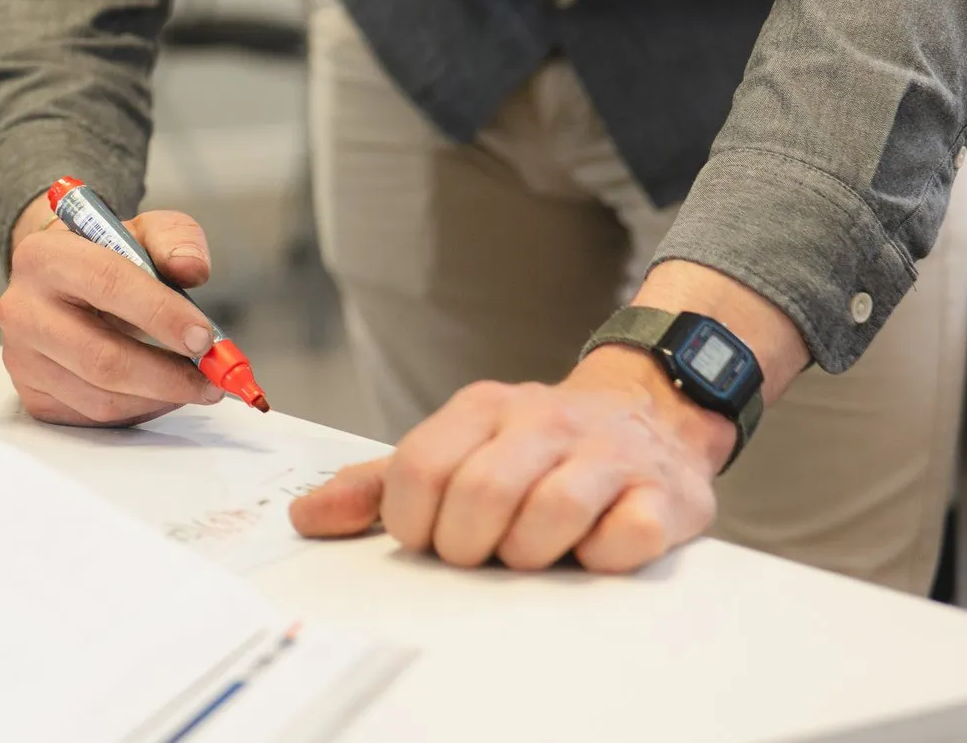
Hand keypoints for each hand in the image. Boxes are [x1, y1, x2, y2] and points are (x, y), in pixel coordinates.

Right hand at [0, 191, 223, 426]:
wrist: (61, 284)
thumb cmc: (106, 258)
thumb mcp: (144, 233)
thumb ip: (176, 240)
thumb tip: (192, 268)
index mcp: (44, 256)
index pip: (107, 284)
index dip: (161, 314)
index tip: (204, 338)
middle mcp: (21, 309)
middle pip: (101, 358)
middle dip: (167, 375)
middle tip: (212, 378)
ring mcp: (21, 358)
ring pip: (101, 397)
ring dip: (160, 398)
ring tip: (194, 384)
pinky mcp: (32, 395)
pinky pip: (95, 417)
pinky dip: (140, 410)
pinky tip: (159, 391)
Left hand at [286, 349, 728, 570]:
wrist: (651, 412)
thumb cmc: (535, 448)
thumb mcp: (457, 449)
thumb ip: (380, 484)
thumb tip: (306, 518)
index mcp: (482, 408)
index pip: (418, 469)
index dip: (413, 524)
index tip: (428, 539)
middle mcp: (542, 420)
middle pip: (479, 494)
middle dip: (468, 547)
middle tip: (479, 555)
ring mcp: (606, 454)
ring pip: (549, 514)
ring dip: (529, 555)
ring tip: (531, 554)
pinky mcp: (661, 493)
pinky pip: (624, 537)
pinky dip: (601, 557)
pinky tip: (591, 551)